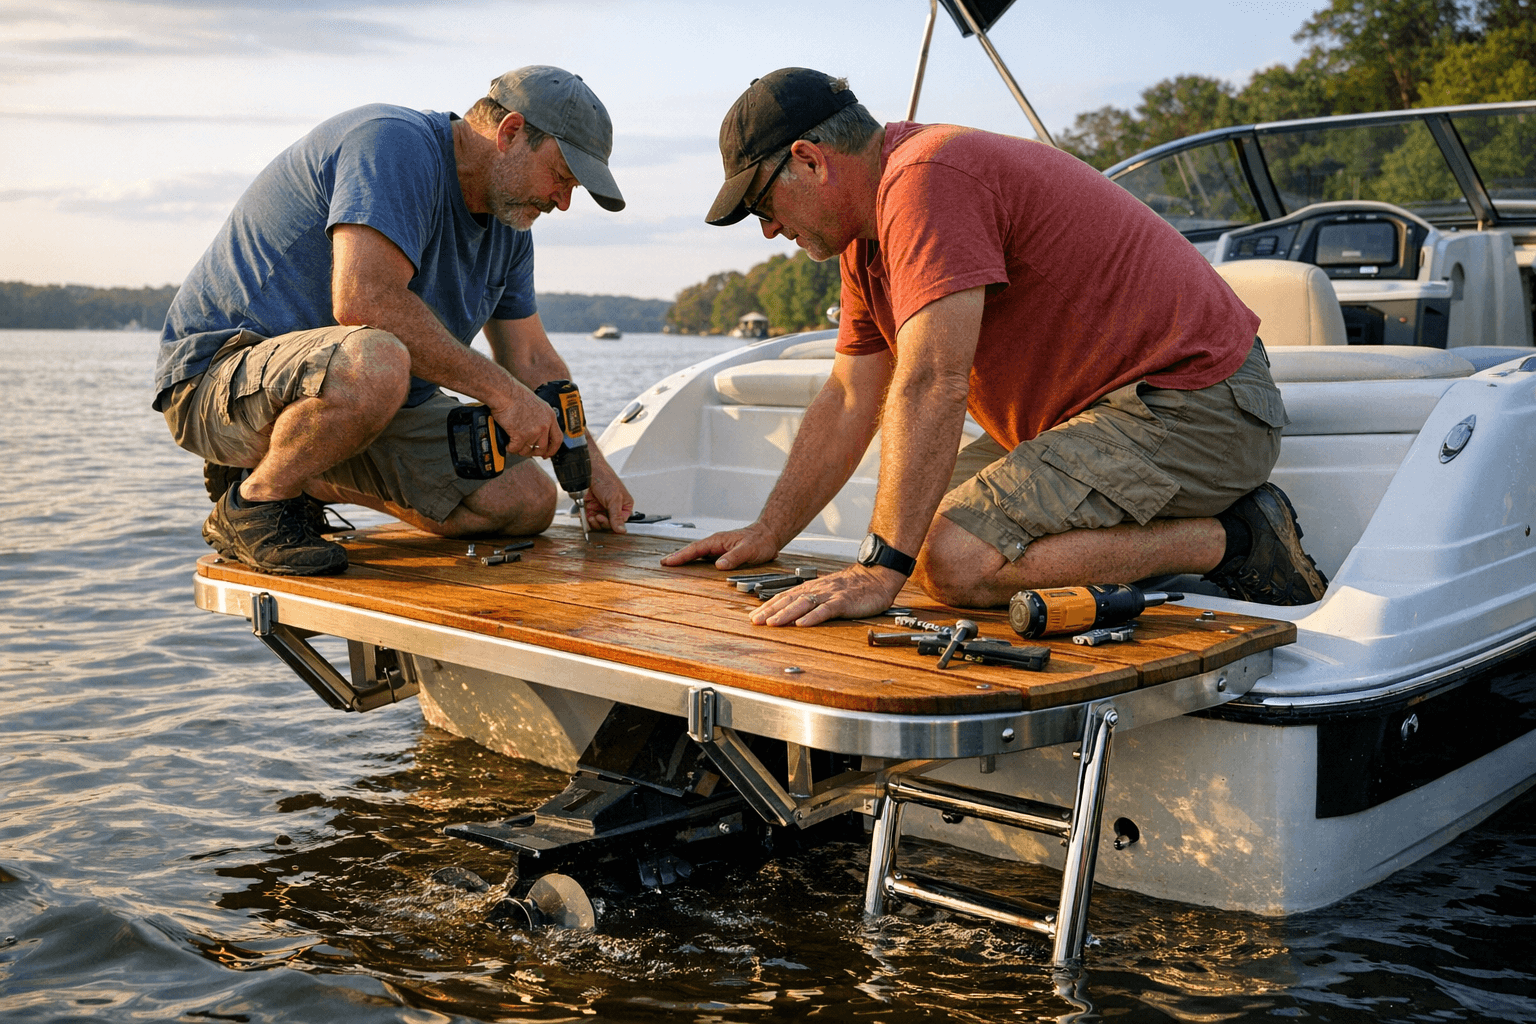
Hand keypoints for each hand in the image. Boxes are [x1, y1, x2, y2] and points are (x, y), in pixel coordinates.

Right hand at [489, 388, 562, 459]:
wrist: (505, 393)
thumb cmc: (515, 394)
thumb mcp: (537, 404)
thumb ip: (540, 417)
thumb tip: (536, 427)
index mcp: (550, 416)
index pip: (557, 438)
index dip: (553, 449)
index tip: (548, 453)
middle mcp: (544, 425)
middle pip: (543, 447)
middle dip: (534, 452)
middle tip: (527, 451)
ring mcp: (533, 431)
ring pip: (527, 450)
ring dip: (520, 449)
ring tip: (514, 443)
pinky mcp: (521, 436)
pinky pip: (515, 449)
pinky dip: (510, 447)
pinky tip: (508, 443)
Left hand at [584, 464, 633, 533]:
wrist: (589, 471)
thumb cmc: (605, 478)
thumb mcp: (614, 499)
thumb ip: (617, 516)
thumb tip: (621, 530)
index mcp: (624, 505)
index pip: (622, 521)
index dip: (615, 525)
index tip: (610, 523)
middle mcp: (613, 507)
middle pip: (610, 524)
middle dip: (604, 523)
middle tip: (600, 517)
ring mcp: (601, 508)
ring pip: (600, 524)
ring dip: (596, 523)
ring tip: (594, 517)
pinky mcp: (591, 508)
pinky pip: (590, 520)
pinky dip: (588, 521)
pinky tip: (588, 517)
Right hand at [660, 521, 780, 569]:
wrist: (769, 535)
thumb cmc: (760, 541)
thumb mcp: (749, 550)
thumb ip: (734, 557)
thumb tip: (719, 565)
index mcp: (718, 541)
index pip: (695, 549)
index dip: (680, 556)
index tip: (667, 562)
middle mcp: (716, 544)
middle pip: (692, 551)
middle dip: (677, 557)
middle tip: (663, 565)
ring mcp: (718, 548)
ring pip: (697, 554)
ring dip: (685, 559)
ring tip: (672, 566)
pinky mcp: (723, 553)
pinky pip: (705, 557)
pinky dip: (696, 561)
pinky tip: (693, 568)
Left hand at [751, 564, 905, 626]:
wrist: (877, 577)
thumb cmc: (854, 587)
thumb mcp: (829, 591)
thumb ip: (812, 600)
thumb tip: (793, 612)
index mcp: (812, 588)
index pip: (785, 596)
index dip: (768, 606)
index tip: (754, 616)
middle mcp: (817, 589)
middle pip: (789, 599)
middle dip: (770, 611)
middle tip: (755, 621)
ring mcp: (830, 595)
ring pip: (803, 604)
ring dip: (786, 614)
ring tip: (772, 623)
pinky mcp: (843, 601)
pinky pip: (826, 609)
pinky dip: (813, 617)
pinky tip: (802, 624)